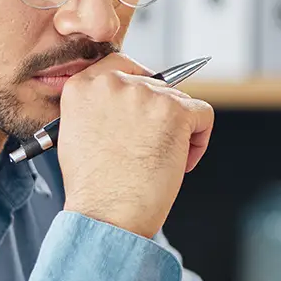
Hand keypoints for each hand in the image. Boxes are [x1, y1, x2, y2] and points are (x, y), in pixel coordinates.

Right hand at [58, 53, 214, 237]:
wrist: (105, 215)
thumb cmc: (93, 188)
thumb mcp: (76, 135)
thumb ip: (98, 108)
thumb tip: (131, 101)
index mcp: (82, 87)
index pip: (120, 64)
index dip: (139, 86)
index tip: (143, 109)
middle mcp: (112, 83)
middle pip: (155, 85)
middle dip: (158, 117)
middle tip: (150, 149)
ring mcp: (146, 95)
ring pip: (180, 102)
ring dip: (178, 132)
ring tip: (160, 163)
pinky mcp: (176, 111)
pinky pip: (203, 116)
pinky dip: (199, 140)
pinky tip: (181, 163)